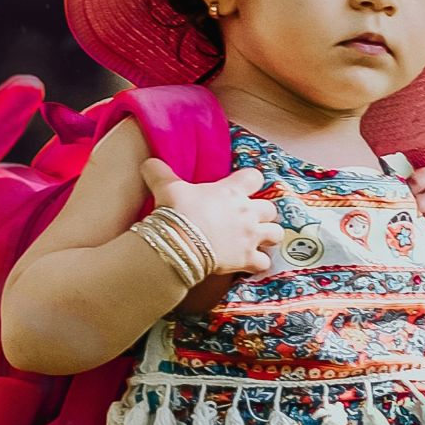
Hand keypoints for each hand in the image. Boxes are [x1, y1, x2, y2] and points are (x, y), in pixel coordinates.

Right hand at [139, 159, 283, 274]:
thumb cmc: (178, 211)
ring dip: (269, 236)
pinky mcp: (247, 258)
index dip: (250, 181)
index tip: (242, 187)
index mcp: (232, 191)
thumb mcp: (167, 187)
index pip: (254, 177)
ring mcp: (251, 236)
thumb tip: (148, 162)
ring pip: (276, 233)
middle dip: (263, 212)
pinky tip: (250, 263)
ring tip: (258, 239)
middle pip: (270, 208)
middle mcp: (247, 212)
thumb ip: (160, 172)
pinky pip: (264, 262)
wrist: (181, 243)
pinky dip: (259, 263)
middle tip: (248, 217)